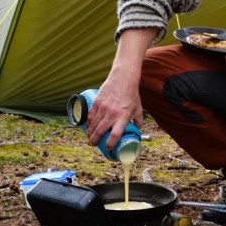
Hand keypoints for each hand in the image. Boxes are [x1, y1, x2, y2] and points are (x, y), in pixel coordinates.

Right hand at [86, 29, 152, 150]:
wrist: (123, 78)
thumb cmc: (131, 93)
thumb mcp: (138, 108)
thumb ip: (138, 120)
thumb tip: (138, 129)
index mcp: (123, 116)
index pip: (115, 134)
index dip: (110, 143)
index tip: (107, 147)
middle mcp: (112, 113)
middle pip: (100, 131)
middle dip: (95, 140)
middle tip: (93, 144)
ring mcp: (103, 107)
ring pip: (93, 124)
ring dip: (90, 133)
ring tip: (89, 137)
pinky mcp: (97, 101)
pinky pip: (90, 115)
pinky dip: (87, 122)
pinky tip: (87, 126)